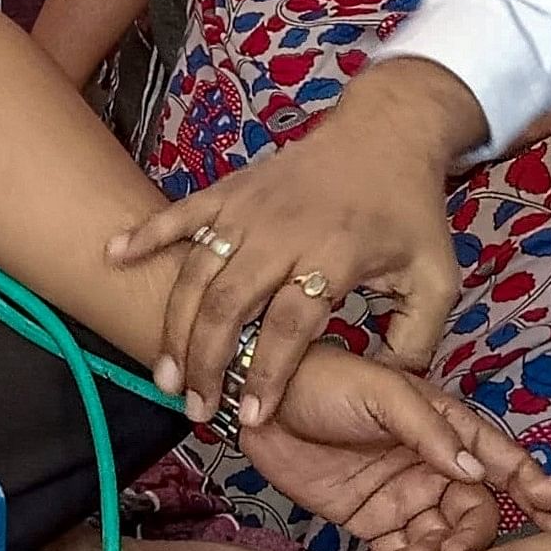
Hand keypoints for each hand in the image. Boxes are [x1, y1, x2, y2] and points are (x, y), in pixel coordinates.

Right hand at [107, 57, 482, 429]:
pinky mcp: (232, 189)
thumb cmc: (409, 213)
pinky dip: (145, 233)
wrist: (386, 133)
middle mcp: (286, 230)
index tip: (251, 417)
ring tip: (164, 375)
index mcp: (336, 254)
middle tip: (197, 410)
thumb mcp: (438, 279)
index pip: (292, 324)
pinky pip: (181, 213)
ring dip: (175, 325)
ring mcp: (251, 207)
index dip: (269, 373)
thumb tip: (388, 390)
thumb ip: (417, 340)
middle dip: (208, 362)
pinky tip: (113, 256)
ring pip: (199, 271)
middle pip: (231, 303)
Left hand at [235, 349, 532, 550]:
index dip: (534, 491)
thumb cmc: (325, 380)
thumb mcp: (382, 393)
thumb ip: (429, 432)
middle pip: (476, 513)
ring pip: (442, 540)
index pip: (503, 463)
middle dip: (473, 540)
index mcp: (449, 429)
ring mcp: (405, 498)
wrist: (260, 402)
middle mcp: (435, 467)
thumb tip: (476, 472)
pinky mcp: (371, 522)